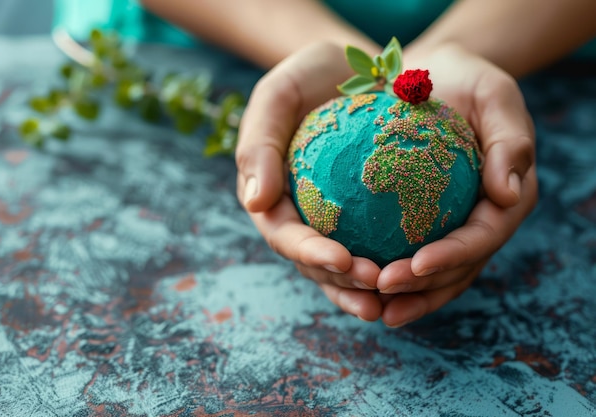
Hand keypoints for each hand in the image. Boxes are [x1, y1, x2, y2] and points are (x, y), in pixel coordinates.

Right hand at [235, 41, 385, 320]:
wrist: (349, 70)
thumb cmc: (308, 77)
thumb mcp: (277, 95)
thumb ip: (258, 144)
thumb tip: (255, 203)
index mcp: (268, 197)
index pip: (284, 234)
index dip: (310, 253)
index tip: (343, 259)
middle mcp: (294, 216)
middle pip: (312, 262)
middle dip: (342, 282)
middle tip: (378, 286)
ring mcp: (325, 220)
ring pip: (340, 266)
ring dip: (363, 287)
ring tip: (393, 298)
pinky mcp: (358, 217)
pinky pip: (372, 245)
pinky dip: (390, 263)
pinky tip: (415, 273)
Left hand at [376, 44, 537, 326]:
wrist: (436, 77)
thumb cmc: (467, 81)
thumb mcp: (495, 95)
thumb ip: (510, 141)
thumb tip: (508, 196)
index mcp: (506, 198)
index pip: (482, 237)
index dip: (452, 257)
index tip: (414, 265)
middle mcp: (483, 220)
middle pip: (458, 268)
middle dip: (422, 287)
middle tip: (381, 290)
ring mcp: (454, 226)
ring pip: (435, 274)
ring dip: (407, 296)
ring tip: (373, 308)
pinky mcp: (425, 222)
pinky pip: (407, 254)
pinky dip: (387, 272)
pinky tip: (356, 283)